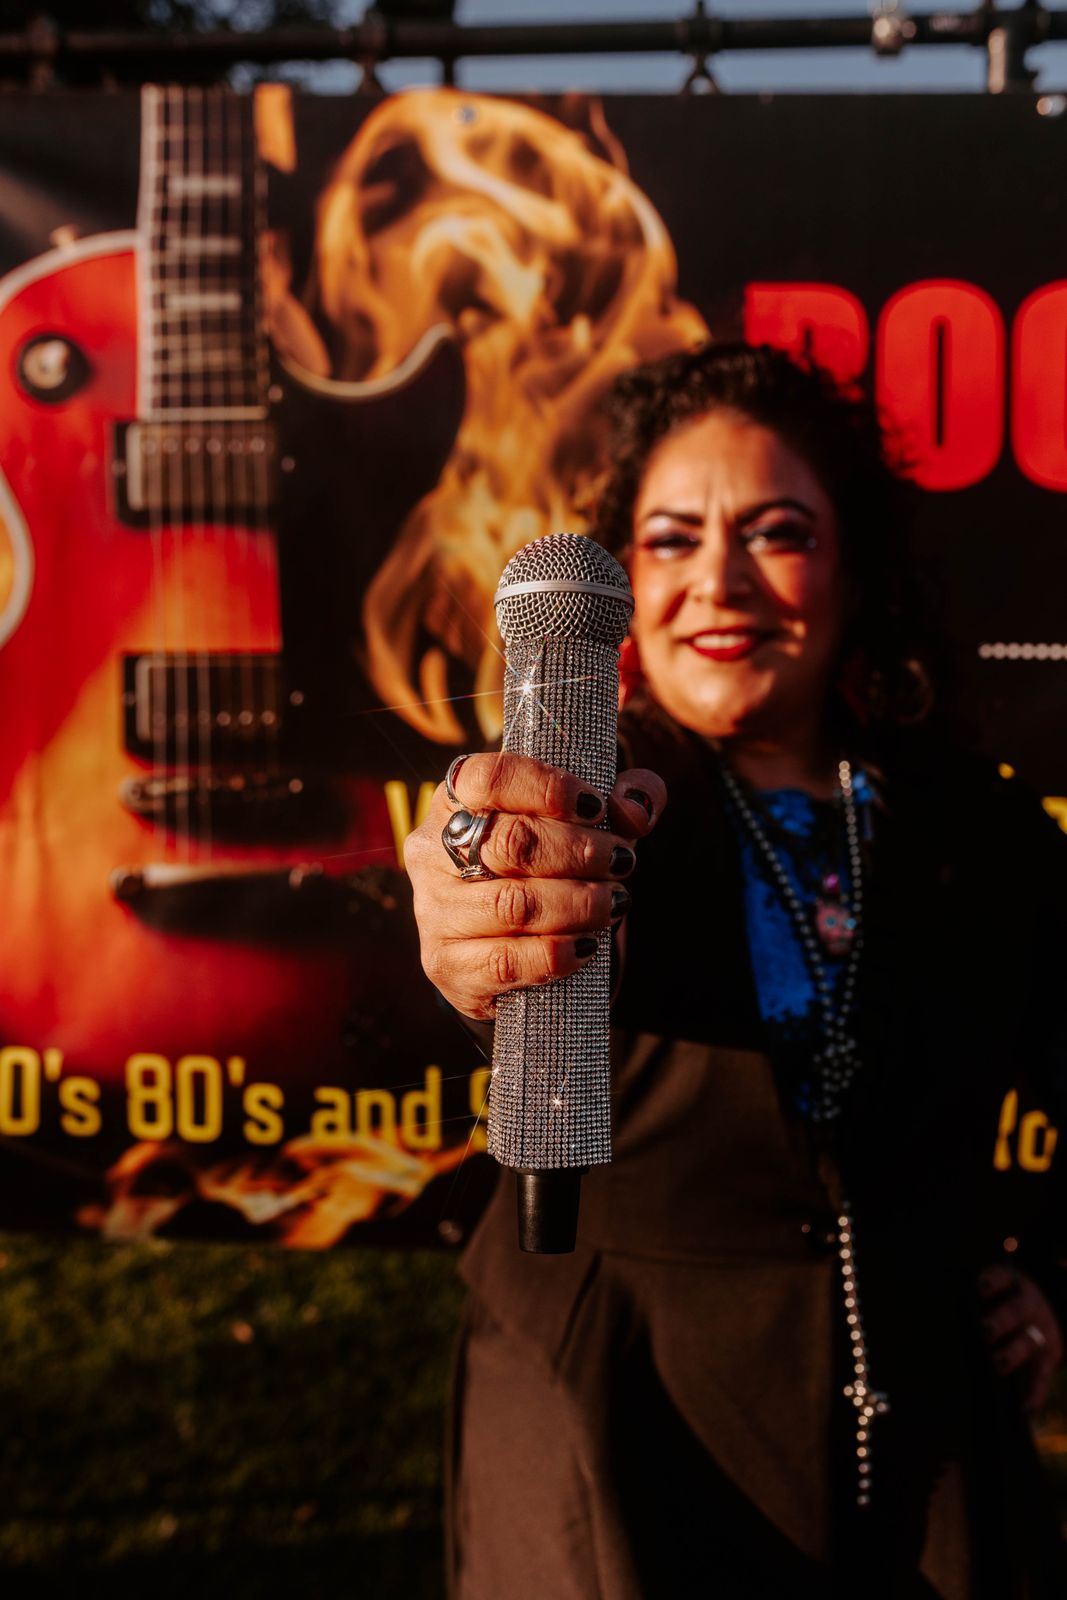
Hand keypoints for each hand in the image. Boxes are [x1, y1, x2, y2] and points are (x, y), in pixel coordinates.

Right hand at [404, 752, 666, 1020]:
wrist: (510, 948)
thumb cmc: (549, 867)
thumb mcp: (586, 824)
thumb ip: (623, 800)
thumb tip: (634, 809)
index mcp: (454, 802)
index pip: (487, 779)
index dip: (547, 788)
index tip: (596, 807)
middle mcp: (431, 853)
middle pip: (510, 843)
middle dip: (580, 852)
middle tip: (622, 861)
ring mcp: (433, 912)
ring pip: (513, 905)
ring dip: (578, 903)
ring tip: (614, 902)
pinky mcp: (446, 966)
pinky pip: (506, 961)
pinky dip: (556, 953)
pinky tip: (587, 946)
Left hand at [978, 1263, 1063, 1411]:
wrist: (1044, 1314)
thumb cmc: (1002, 1301)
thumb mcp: (998, 1289)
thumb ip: (975, 1296)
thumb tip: (936, 1302)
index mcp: (1013, 1285)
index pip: (1003, 1278)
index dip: (993, 1281)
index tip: (980, 1287)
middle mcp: (1029, 1308)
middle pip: (1016, 1312)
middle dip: (1001, 1321)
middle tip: (984, 1330)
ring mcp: (1040, 1334)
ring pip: (1029, 1343)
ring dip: (1013, 1353)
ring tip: (998, 1364)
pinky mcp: (1048, 1361)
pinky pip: (1042, 1378)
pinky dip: (1034, 1394)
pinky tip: (1024, 1407)